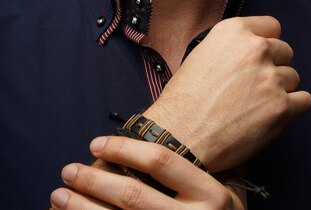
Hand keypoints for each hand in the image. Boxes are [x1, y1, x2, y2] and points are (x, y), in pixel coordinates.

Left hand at [50, 135, 245, 208]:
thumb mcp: (230, 188)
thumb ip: (203, 165)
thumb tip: (161, 129)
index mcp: (212, 195)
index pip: (160, 162)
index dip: (124, 148)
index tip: (96, 142)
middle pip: (133, 195)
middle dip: (94, 180)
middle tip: (68, 170)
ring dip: (82, 208)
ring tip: (59, 194)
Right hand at [144, 16, 310, 171]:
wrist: (181, 136)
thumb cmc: (185, 100)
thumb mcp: (202, 53)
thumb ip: (231, 46)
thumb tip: (249, 50)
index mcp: (234, 31)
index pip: (271, 26)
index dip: (266, 42)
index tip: (261, 56)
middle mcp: (255, 48)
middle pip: (285, 50)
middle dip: (274, 66)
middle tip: (256, 85)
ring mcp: (270, 77)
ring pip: (293, 77)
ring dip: (280, 89)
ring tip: (257, 104)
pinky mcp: (281, 107)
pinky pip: (305, 101)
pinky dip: (294, 108)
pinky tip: (273, 115)